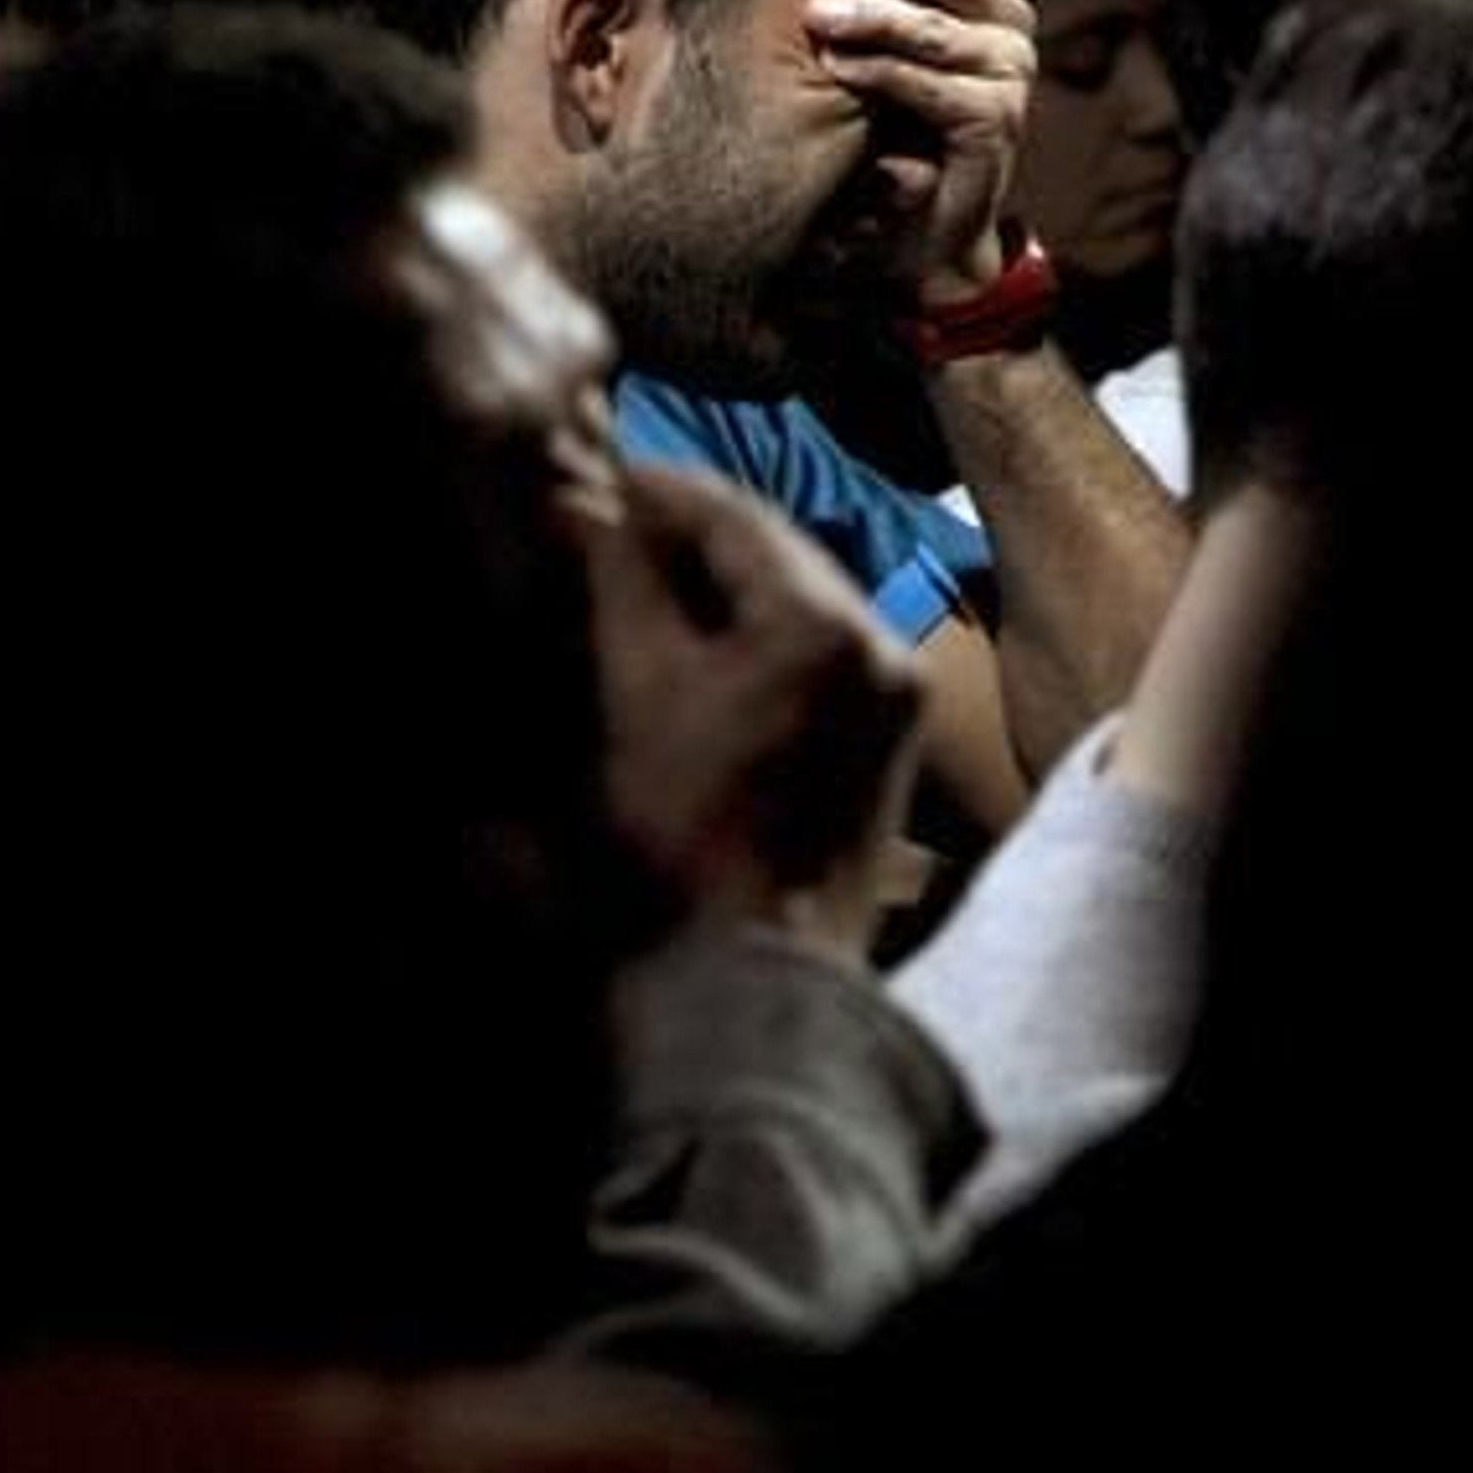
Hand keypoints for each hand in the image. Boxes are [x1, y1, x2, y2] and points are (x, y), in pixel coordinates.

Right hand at [578, 464, 925, 954]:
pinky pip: (815, 655)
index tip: (584, 480)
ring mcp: (894, 697)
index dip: (649, 490)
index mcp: (827, 624)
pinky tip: (693, 652)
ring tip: (635, 586)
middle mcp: (882, 644)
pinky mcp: (887, 744)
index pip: (728, 511)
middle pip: (771, 551)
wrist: (752, 993)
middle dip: (683, 536)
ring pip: (794, 602)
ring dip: (717, 586)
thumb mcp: (633, 693)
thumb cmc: (677, 844)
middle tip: (602, 529)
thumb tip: (578, 495)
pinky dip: (754, 638)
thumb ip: (615, 580)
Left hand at [804, 0, 1035, 301]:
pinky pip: (933, 91)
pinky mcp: (994, 128)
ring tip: (818, 12)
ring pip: (939, 30)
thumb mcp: (882, 53)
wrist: (928, 239)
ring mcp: (1008, 79)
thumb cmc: (894, 134)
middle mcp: (1007, 30)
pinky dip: (883, 76)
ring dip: (877, 16)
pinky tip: (838, 66)